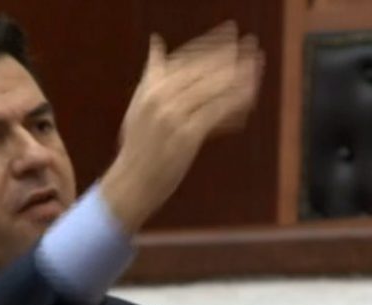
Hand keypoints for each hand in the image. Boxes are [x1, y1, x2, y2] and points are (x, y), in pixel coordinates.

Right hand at [99, 21, 263, 232]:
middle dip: (228, 55)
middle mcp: (160, 99)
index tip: (228, 37)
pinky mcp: (187, 135)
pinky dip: (235, 102)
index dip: (209, 46)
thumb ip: (151, 73)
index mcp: (149, 89)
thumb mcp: (139, 104)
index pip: (184, 59)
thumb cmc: (138, 146)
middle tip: (250, 46)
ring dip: (239, 75)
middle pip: (201, 69)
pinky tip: (250, 95)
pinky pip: (217, 111)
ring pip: (212, 88)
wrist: (132, 181)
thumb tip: (156, 42)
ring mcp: (173, 116)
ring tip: (257, 65)